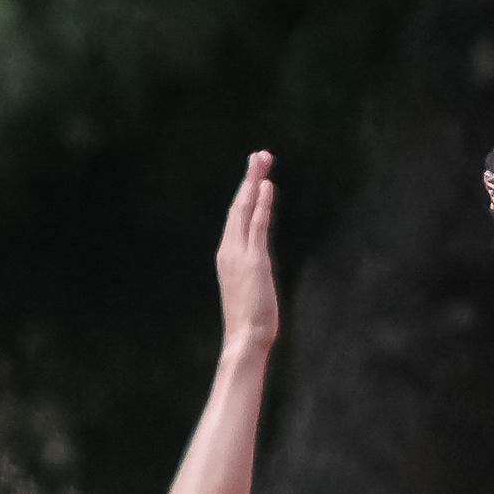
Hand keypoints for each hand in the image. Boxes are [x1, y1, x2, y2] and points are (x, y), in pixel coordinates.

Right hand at [216, 151, 277, 355]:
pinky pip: (257, 224)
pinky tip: (267, 185)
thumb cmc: (249, 322)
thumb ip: (251, 272)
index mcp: (227, 255)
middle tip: (259, 154)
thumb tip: (257, 271)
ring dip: (254, 181)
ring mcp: (240, 254)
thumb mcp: (249, 290)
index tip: (256, 174)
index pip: (236, 217)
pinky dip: (261, 203)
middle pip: (237, 205)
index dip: (245, 193)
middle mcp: (229, 250)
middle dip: (249, 177)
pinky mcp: (254, 261)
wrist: (245, 339)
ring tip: (262, 159)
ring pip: (245, 208)